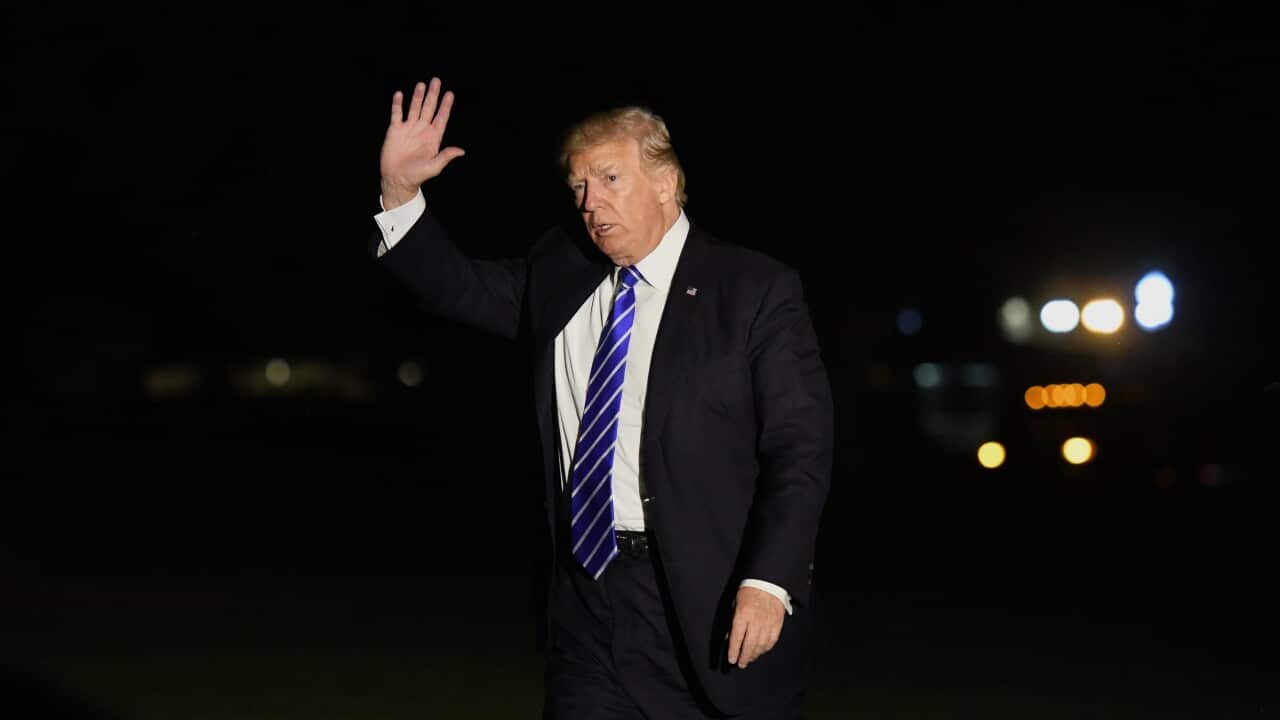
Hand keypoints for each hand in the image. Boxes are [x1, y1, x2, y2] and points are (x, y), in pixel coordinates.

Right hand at [380, 77, 464, 207]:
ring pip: (414, 108)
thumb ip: (446, 156)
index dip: (446, 106)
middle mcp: (421, 130)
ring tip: (421, 84)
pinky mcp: (395, 131)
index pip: (441, 118)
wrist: (397, 179)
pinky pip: (397, 114)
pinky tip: (399, 94)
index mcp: (433, 137)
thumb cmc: (416, 175)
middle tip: (436, 81)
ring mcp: (408, 129)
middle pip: (428, 108)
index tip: (450, 94)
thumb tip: (461, 151)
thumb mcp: (434, 166)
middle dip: (433, 95)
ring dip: (417, 96)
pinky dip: (397, 104)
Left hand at [726, 586, 784, 668]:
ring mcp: (768, 623)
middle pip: (749, 645)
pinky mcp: (777, 623)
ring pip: (761, 645)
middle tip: (740, 664)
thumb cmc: (749, 591)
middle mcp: (755, 621)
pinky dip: (766, 648)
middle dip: (744, 657)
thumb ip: (732, 621)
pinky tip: (761, 651)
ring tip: (750, 659)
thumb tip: (729, 637)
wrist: (768, 582)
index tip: (731, 659)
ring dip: (755, 654)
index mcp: (743, 615)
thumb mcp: (735, 603)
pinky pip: (772, 640)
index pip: (737, 638)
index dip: (733, 651)